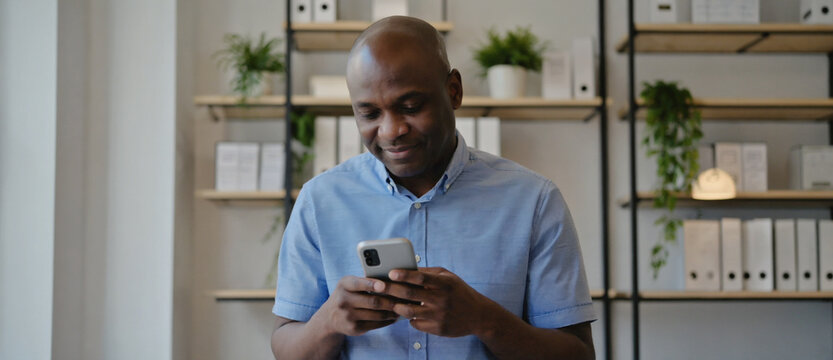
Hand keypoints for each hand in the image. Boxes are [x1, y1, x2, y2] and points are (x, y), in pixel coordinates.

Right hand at [317, 275, 399, 335]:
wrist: (330, 317)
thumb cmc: (348, 294)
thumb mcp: (350, 284)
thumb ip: (366, 281)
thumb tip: (392, 279)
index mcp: (344, 285)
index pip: (358, 284)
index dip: (372, 285)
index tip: (384, 285)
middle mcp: (343, 301)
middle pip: (373, 301)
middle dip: (390, 301)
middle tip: (404, 299)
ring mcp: (348, 316)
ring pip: (377, 315)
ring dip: (392, 312)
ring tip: (401, 308)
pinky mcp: (353, 329)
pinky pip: (375, 325)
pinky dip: (387, 321)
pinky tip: (393, 317)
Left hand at [382, 267, 498, 337]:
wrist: (479, 315)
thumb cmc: (460, 292)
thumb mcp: (448, 277)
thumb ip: (429, 273)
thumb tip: (406, 268)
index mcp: (444, 283)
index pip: (421, 277)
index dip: (404, 274)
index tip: (390, 272)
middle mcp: (441, 299)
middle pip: (410, 294)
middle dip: (391, 289)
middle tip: (377, 287)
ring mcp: (439, 315)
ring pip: (408, 311)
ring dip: (396, 306)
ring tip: (391, 301)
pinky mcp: (437, 329)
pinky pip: (415, 324)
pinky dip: (409, 318)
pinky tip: (409, 313)